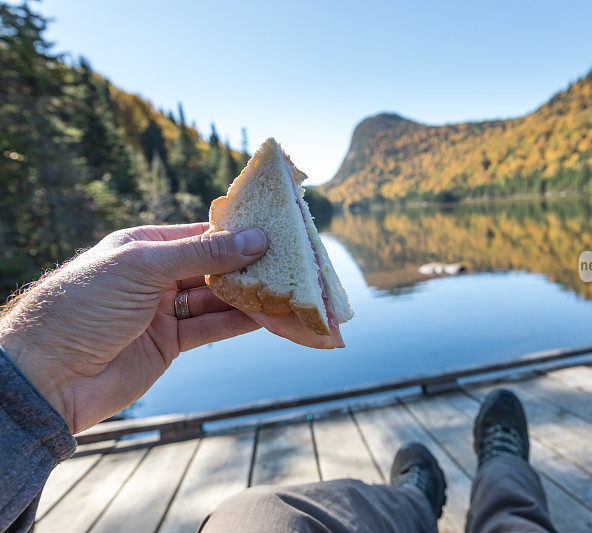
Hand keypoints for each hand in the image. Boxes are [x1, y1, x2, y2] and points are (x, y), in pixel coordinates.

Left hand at [0, 223, 266, 432]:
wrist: (48, 375)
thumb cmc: (84, 306)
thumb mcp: (143, 267)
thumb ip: (202, 254)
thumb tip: (255, 239)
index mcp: (143, 246)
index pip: (200, 235)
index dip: (237, 234)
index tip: (275, 233)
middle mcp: (155, 276)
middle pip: (213, 267)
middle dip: (248, 266)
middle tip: (290, 264)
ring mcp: (163, 311)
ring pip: (216, 299)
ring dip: (249, 295)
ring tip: (286, 290)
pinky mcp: (169, 344)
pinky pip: (211, 328)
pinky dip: (238, 323)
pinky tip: (266, 316)